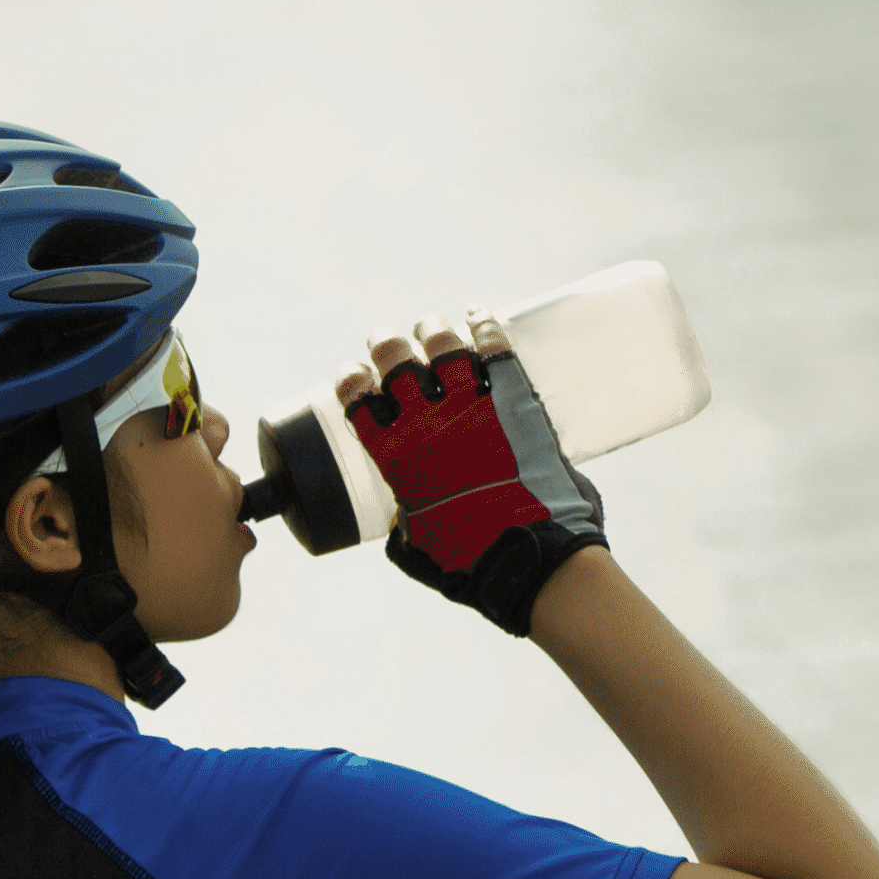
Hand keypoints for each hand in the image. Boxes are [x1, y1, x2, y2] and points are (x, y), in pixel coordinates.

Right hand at [337, 316, 604, 634]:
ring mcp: (470, 406)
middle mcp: (425, 421)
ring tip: (429, 326)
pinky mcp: (513, 401)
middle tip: (385, 343)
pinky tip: (478, 316)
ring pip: (443, 346)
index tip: (354, 376)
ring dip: (432, 330)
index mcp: (393, 456)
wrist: (528, 555)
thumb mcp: (416, 547)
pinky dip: (484, 326)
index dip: (351, 381)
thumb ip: (405, 526)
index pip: (357, 400)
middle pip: (395, 361)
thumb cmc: (468, 562)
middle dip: (385, 345)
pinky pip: (494, 349)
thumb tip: (404, 521)